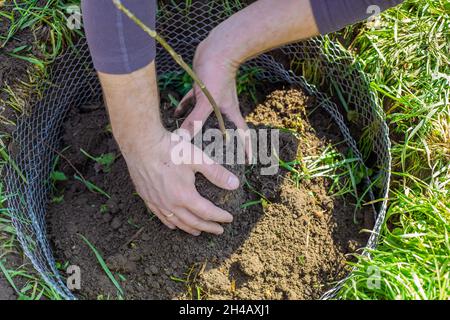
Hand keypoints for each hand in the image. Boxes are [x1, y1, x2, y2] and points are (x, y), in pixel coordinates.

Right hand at [99, 62, 238, 235]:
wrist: (141, 144)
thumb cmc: (170, 149)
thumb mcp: (198, 158)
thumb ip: (216, 173)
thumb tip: (234, 184)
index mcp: (185, 196)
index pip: (207, 212)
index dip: (219, 217)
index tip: (229, 218)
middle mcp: (171, 204)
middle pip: (193, 222)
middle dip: (208, 227)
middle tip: (218, 230)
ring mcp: (157, 202)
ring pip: (176, 222)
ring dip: (189, 228)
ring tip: (198, 232)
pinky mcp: (147, 197)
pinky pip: (160, 216)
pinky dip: (170, 223)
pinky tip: (173, 224)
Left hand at [175, 41, 252, 159]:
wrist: (216, 49)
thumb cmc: (217, 75)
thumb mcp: (206, 101)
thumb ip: (195, 120)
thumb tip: (184, 138)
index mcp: (230, 112)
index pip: (242, 134)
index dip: (247, 148)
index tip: (249, 161)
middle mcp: (223, 107)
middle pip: (221, 128)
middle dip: (217, 140)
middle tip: (211, 152)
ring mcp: (212, 98)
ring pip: (204, 116)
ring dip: (196, 124)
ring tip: (187, 135)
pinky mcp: (202, 89)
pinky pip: (192, 102)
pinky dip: (185, 107)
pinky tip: (175, 113)